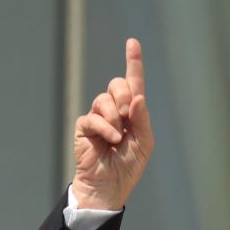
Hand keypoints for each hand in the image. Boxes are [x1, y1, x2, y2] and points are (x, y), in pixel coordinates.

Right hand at [72, 38, 154, 209]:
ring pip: (104, 100)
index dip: (133, 62)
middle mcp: (114, 110)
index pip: (133, 83)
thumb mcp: (144, 143)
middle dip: (123, 94)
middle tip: (127, 112)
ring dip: (115, 117)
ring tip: (118, 137)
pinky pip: (93, 117)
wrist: (110, 187)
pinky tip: (112, 140)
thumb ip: (142, 119)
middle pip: (117, 84)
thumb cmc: (128, 166)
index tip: (133, 42)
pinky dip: (106, 128)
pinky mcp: (84, 127)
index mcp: (132, 113)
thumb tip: (137, 97)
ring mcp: (98, 117)